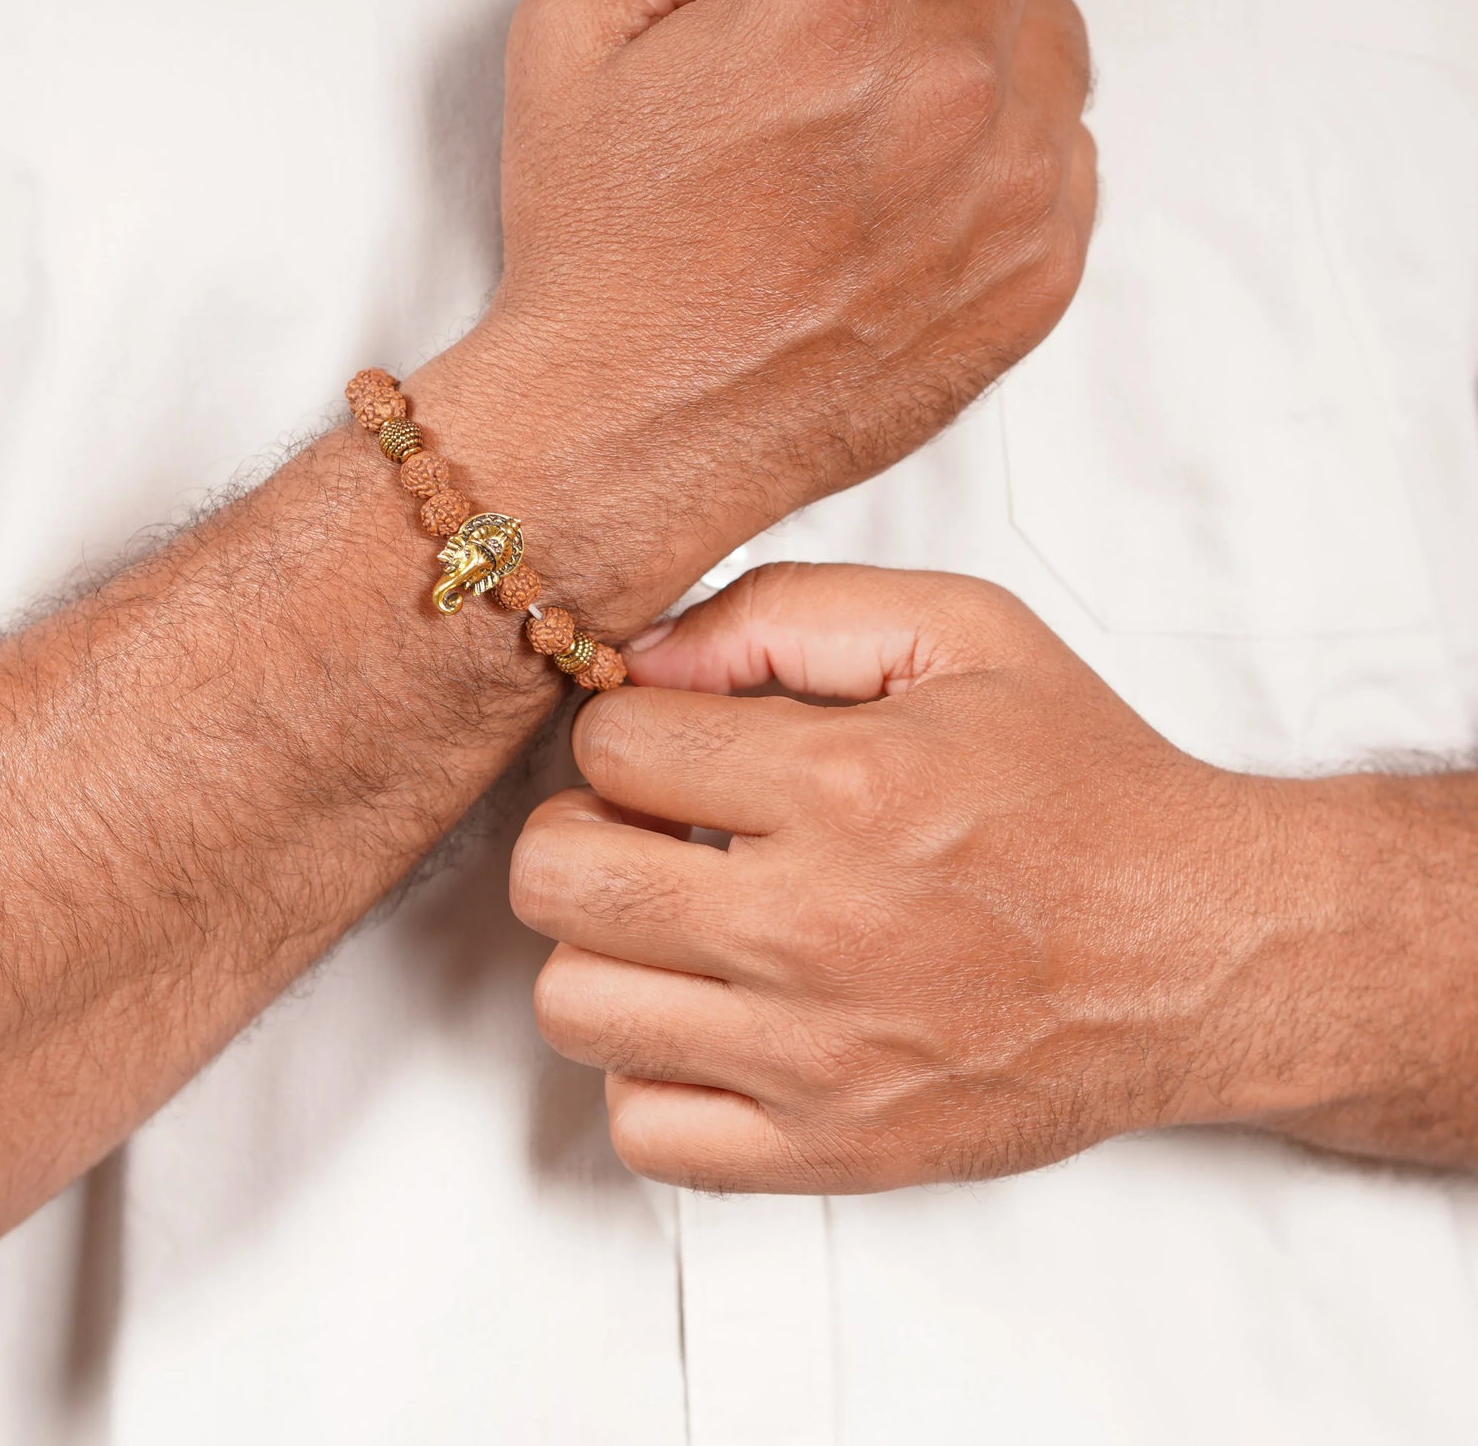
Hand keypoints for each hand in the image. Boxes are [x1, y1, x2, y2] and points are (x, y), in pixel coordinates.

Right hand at [420, 0, 1094, 622]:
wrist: (628, 431)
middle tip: (832, 32)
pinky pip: (1070, 148)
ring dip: (976, 45)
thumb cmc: (596, 249)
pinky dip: (1004, 150)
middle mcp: (949, 85)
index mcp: (833, 3)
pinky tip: (906, 195)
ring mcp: (1011, 186)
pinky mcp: (1039, 271)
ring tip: (874, 118)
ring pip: (1047, 33)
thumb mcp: (571, 34)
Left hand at [509, 563, 1328, 1192]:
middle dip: (581, 831)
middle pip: (558, 878)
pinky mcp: (835, 1152)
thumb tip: (640, 657)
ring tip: (680, 921)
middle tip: (651, 830)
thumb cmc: (1082, 784)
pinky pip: (644, 1129)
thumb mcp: (958, 631)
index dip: (627, 726)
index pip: (608, 744)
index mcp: (844, 787)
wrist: (1206, 950)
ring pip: (575, 1005)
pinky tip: (712, 1015)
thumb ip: (784, 611)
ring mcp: (819, 1060)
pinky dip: (650, 1070)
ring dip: (604, 949)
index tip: (677, 744)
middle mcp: (817, 930)